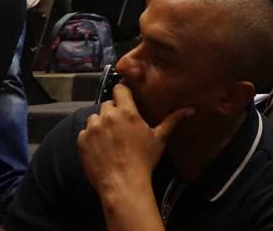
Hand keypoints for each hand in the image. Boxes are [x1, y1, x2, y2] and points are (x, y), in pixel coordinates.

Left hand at [78, 84, 193, 196]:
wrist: (123, 184)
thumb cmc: (144, 161)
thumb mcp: (160, 139)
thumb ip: (173, 120)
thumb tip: (190, 110)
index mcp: (127, 112)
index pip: (119, 89)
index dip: (122, 93)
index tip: (126, 101)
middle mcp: (107, 116)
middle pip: (107, 104)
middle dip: (113, 112)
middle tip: (121, 126)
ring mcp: (92, 129)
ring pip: (94, 118)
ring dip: (100, 124)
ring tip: (110, 138)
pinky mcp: (82, 142)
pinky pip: (84, 133)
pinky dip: (90, 138)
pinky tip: (101, 148)